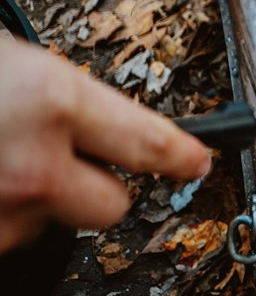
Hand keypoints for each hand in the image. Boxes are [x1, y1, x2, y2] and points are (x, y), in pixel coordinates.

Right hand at [0, 41, 210, 253]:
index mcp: (51, 100)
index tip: (196, 161)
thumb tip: (96, 113)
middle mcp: (35, 165)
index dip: (181, 155)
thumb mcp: (12, 61)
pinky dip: (1, 211)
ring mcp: (6, 212)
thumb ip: (64, 94)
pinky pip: (9, 234)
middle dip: (99, 188)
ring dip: (32, 199)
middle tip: (70, 163)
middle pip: (111, 206)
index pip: (149, 141)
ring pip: (49, 222)